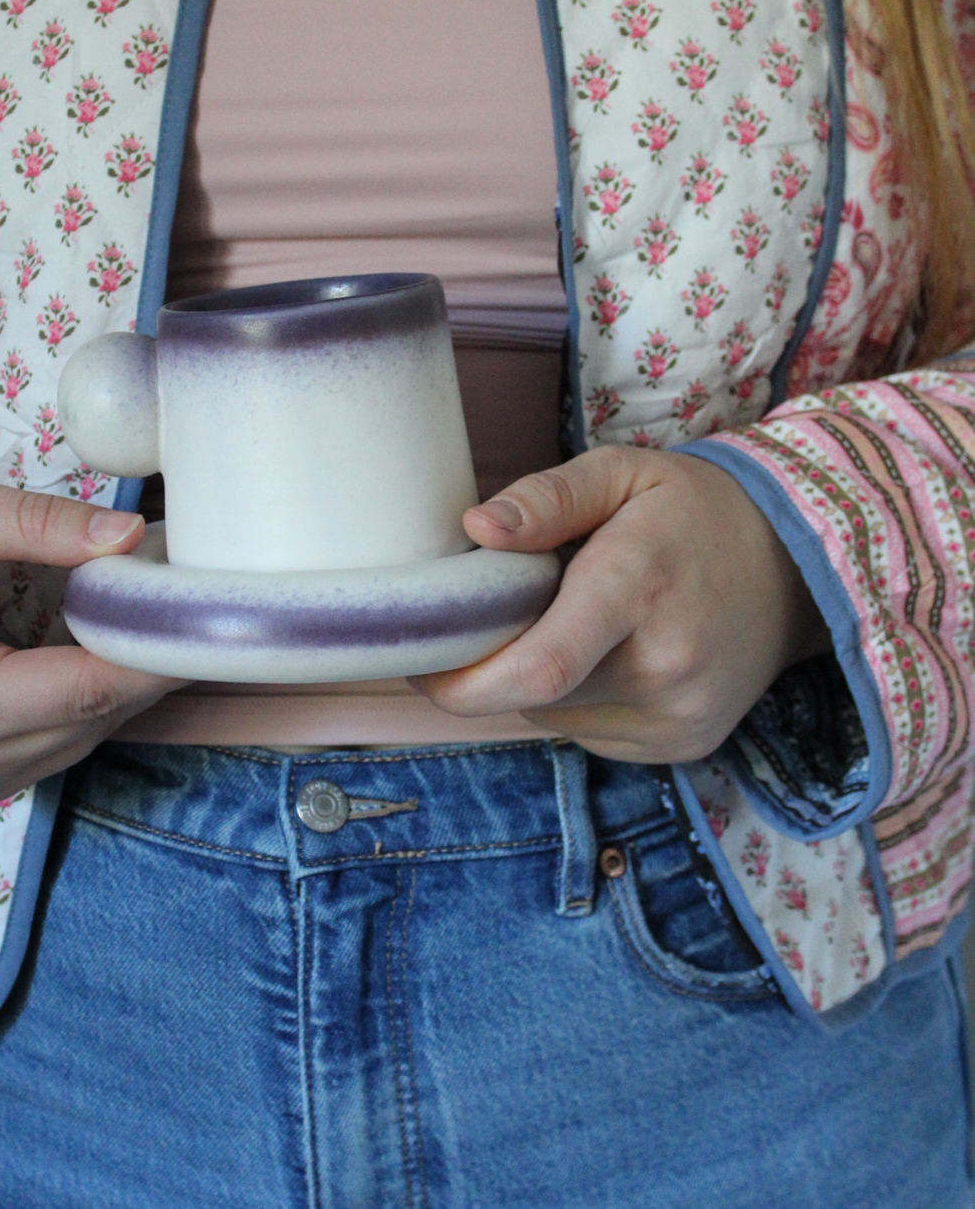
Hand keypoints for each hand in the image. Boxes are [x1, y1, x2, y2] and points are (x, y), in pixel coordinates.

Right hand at [0, 476, 179, 803]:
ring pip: (94, 731)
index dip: (152, 649)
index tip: (202, 608)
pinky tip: (103, 650)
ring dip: (127, 678)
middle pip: (98, 714)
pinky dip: (98, 696)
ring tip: (142, 615)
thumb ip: (35, 520)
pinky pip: (72, 739)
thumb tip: (128, 537)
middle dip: (149, 658)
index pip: (85, 686)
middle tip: (185, 598)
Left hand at [414, 446, 830, 762]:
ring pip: (551, 715)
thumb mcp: (622, 473)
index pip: (538, 667)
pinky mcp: (682, 745)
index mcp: (637, 590)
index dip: (460, 678)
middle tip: (475, 626)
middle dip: (485, 668)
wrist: (800, 566)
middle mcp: (663, 668)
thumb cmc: (694, 510)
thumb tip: (476, 528)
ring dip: (532, 678)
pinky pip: (588, 730)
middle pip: (530, 695)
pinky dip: (572, 697)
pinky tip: (602, 653)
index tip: (420, 658)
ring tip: (563, 621)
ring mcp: (677, 717)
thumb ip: (546, 498)